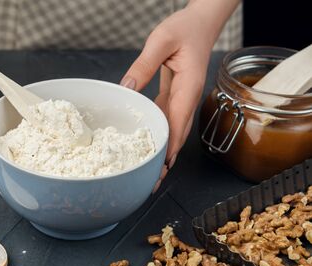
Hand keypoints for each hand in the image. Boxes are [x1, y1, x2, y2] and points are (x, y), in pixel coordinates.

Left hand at [121, 0, 239, 190]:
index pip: (179, 121)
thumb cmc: (185, 28)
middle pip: (178, 134)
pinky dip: (159, 135)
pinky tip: (148, 145)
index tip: (162, 166)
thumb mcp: (161, 41)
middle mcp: (188, 97)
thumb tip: (127, 89)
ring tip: (150, 171)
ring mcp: (183, 98)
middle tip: (153, 181)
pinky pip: (167, 119)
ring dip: (163, 151)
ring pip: (173, 130)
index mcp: (189, 87)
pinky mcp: (175, 96)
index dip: (171, 145)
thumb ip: (144, 65)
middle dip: (167, 159)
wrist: (200, 23)